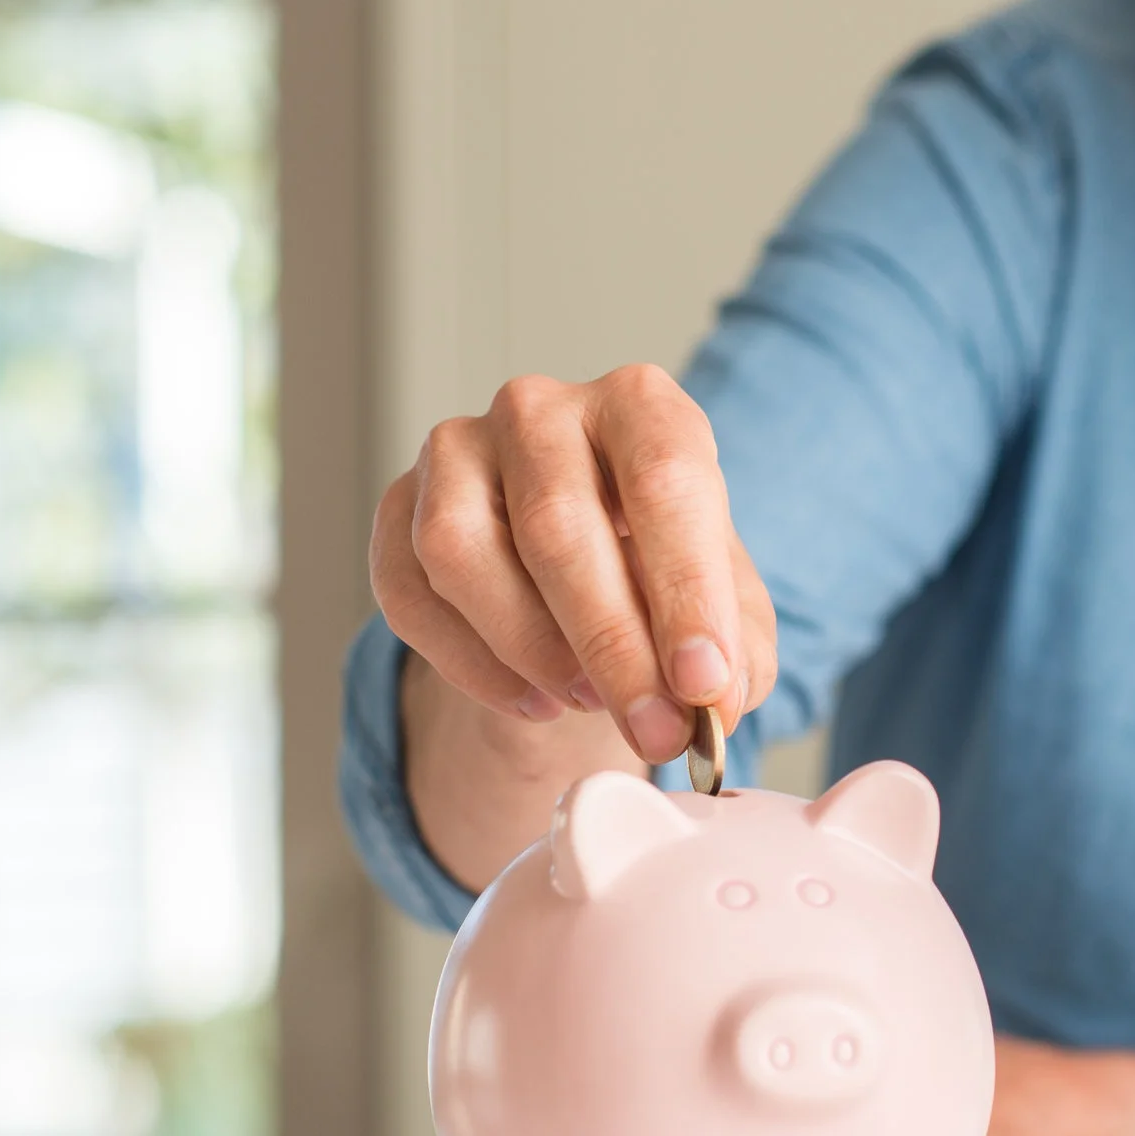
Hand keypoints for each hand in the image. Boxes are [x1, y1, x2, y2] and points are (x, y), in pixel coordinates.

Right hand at [371, 364, 777, 763]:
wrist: (583, 571)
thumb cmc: (661, 573)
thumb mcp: (725, 603)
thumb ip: (737, 652)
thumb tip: (715, 707)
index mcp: (641, 406)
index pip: (665, 482)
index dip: (686, 589)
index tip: (704, 683)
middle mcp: (542, 409)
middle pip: (558, 523)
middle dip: (611, 645)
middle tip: (654, 729)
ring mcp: (457, 450)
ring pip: (461, 553)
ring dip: (530, 648)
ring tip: (589, 701)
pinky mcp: (397, 506)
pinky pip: (409, 591)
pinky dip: (470, 665)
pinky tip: (534, 700)